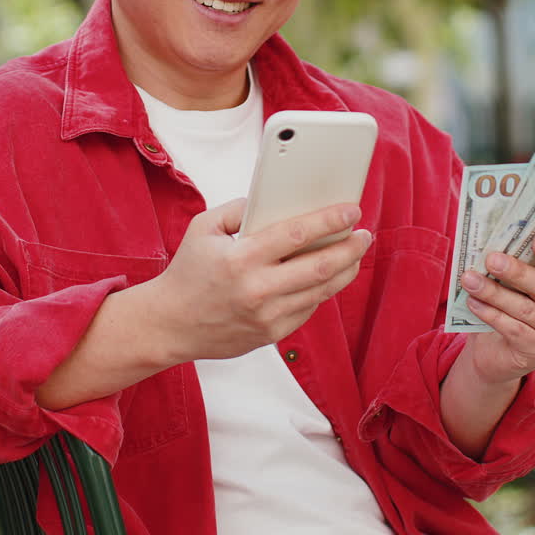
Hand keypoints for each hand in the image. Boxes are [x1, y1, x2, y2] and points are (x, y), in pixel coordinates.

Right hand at [151, 198, 371, 365]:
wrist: (170, 324)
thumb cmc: (187, 273)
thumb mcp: (203, 228)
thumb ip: (238, 208)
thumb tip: (272, 200)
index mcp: (241, 258)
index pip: (296, 234)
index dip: (330, 220)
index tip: (351, 210)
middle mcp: (257, 289)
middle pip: (319, 266)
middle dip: (350, 247)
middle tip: (364, 234)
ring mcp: (266, 315)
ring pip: (321, 290)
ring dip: (344, 270)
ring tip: (355, 253)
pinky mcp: (270, 334)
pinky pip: (308, 309)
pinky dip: (322, 290)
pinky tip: (327, 275)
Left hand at [460, 234, 534, 386]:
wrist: (503, 352)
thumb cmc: (511, 306)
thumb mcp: (518, 286)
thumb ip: (514, 268)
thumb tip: (491, 248)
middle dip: (516, 271)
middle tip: (491, 259)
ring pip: (525, 309)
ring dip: (494, 292)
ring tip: (470, 280)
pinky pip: (514, 330)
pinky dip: (491, 315)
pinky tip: (473, 303)